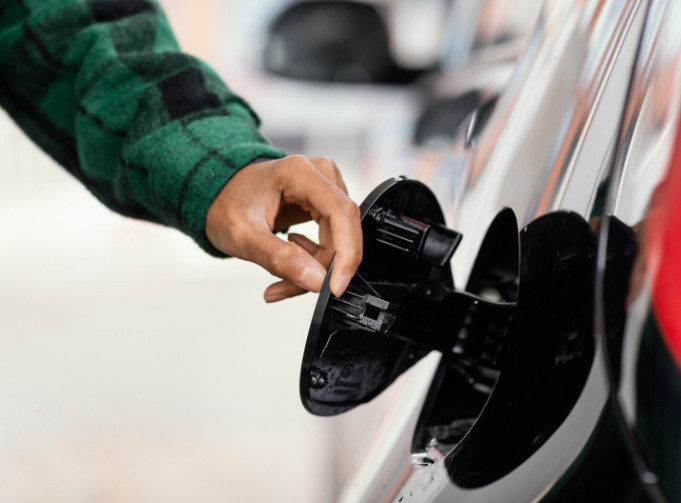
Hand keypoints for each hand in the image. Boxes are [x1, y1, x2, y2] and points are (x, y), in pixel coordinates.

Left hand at [205, 155, 362, 301]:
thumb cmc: (225, 204)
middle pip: (342, 230)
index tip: (336, 286)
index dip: (347, 253)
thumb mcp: (244, 237)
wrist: (218, 194)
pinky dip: (315, 261)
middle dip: (322, 267)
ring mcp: (325, 187)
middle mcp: (320, 173)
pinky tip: (291, 264)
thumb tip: (317, 281)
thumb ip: (281, 259)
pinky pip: (333, 239)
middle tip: (290, 287)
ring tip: (283, 279)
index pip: (342, 212)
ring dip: (316, 267)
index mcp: (300, 172)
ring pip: (339, 240)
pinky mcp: (325, 203)